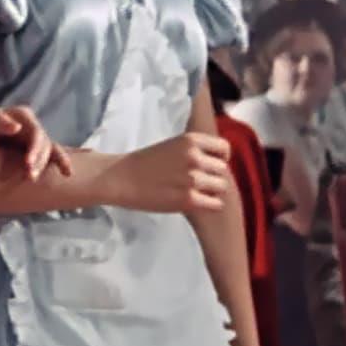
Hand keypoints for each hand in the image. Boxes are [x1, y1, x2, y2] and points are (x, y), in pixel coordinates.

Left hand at [0, 106, 72, 180]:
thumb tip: (16, 127)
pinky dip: (60, 162)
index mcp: (21, 115)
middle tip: (29, 176)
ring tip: (33, 179)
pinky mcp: (33, 150)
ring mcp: (33, 138)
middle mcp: (30, 125)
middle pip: (44, 143)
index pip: (35, 132)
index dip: (35, 148)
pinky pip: (51, 155)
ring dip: (46, 165)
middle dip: (39, 160)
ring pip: (49, 151)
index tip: (27, 164)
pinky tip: (68, 174)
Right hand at [108, 132, 231, 213]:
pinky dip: (209, 205)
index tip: (210, 166)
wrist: (121, 178)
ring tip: (195, 193)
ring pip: (222, 187)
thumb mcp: (173, 145)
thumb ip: (195, 151)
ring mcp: (192, 178)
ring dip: (212, 192)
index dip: (220, 158)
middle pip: (223, 170)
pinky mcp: (188, 199)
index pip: (224, 148)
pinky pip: (216, 204)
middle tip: (198, 183)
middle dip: (213, 177)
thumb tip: (218, 165)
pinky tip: (195, 203)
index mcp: (191, 140)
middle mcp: (194, 157)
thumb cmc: (144, 163)